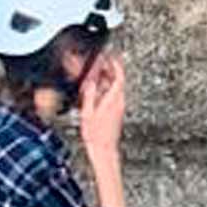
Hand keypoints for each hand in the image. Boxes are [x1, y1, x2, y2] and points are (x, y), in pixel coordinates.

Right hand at [73, 44, 131, 163]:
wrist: (104, 150)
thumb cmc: (96, 135)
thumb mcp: (87, 113)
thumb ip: (89, 95)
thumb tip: (90, 82)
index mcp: (113, 100)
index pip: (119, 77)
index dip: (116, 64)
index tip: (110, 56)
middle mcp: (118, 102)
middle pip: (116, 80)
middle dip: (108, 70)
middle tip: (99, 63)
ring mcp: (118, 107)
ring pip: (114, 88)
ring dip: (105, 79)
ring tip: (94, 75)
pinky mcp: (115, 112)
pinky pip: (111, 95)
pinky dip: (104, 89)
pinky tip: (94, 90)